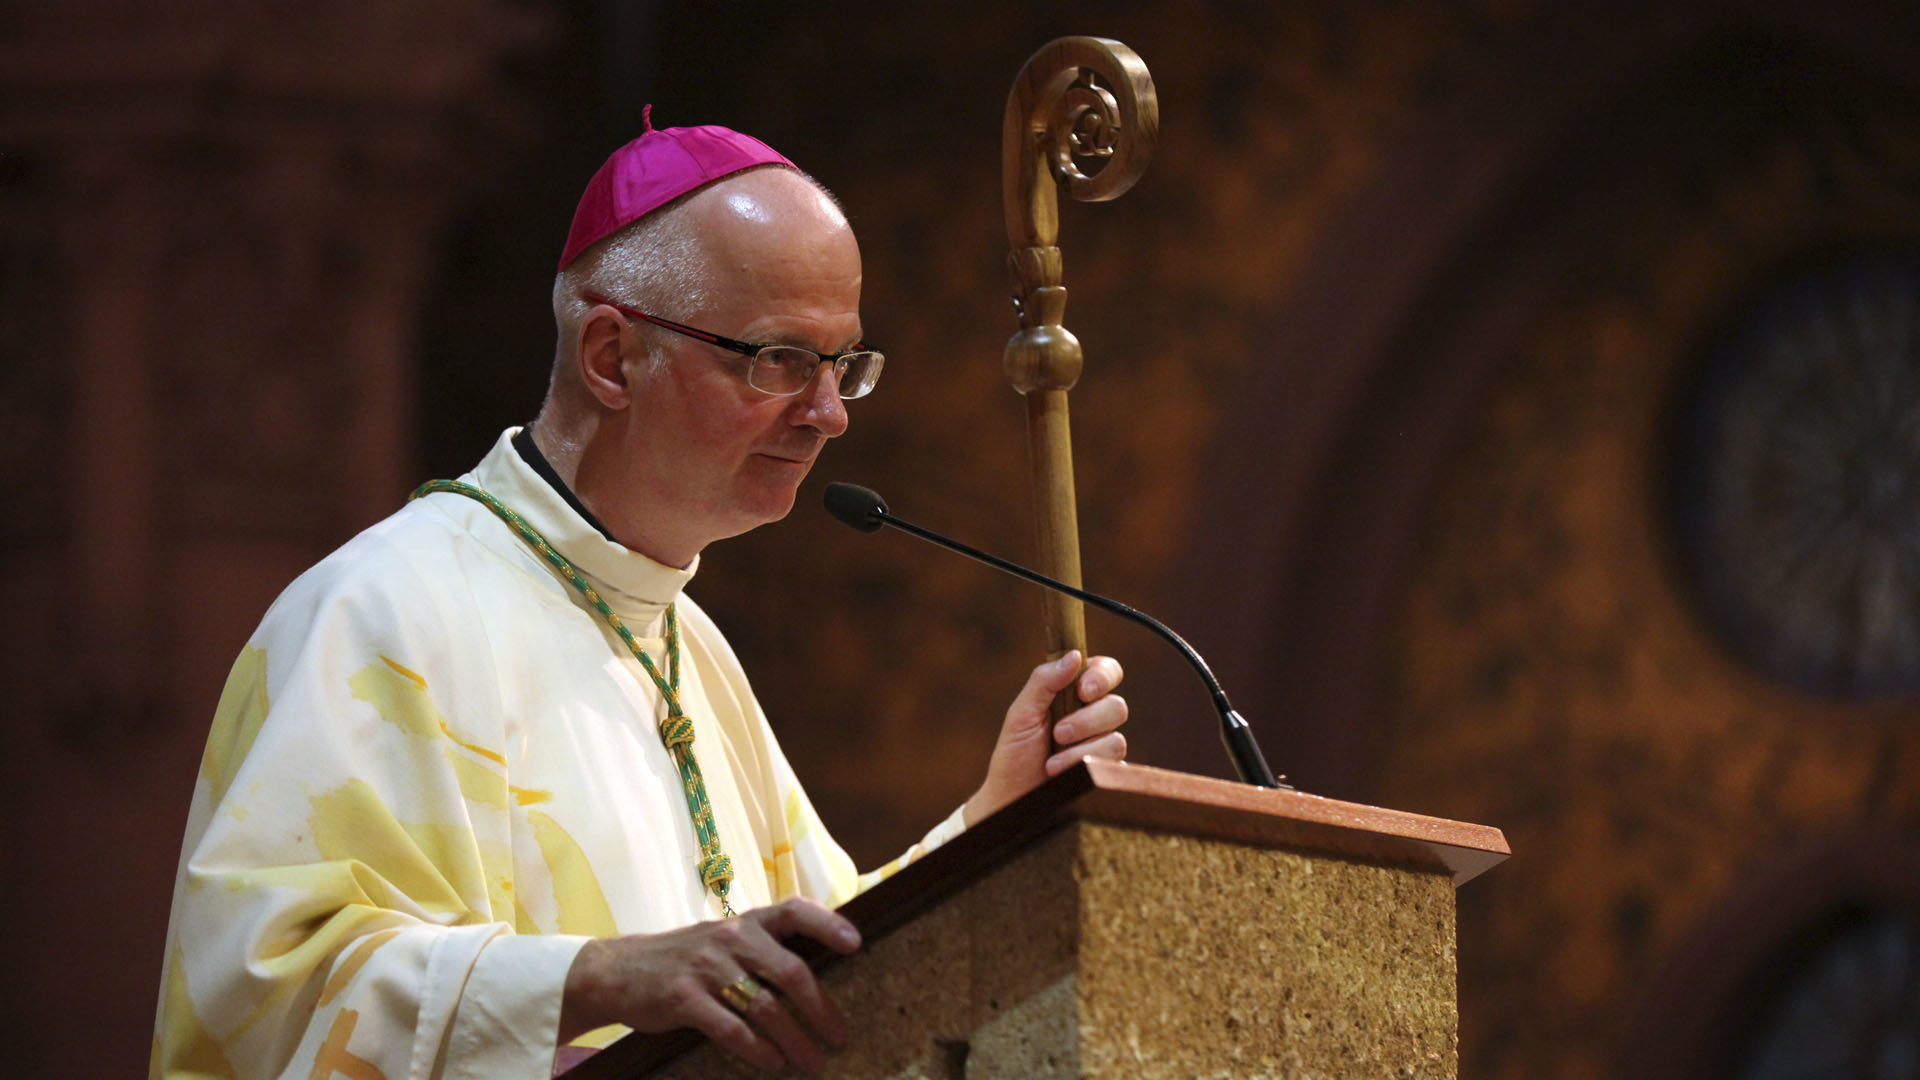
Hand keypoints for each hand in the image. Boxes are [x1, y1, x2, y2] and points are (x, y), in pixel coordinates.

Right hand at [559, 898, 860, 1072]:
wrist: (616, 971)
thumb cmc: (683, 959)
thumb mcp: (722, 940)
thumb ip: (761, 948)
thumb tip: (814, 976)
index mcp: (745, 922)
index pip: (795, 911)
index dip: (828, 924)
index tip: (857, 944)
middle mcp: (730, 938)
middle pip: (790, 972)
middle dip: (821, 1009)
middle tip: (839, 1037)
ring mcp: (706, 968)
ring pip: (766, 1007)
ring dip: (796, 1040)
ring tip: (813, 1062)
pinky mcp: (684, 999)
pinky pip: (732, 1029)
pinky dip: (758, 1050)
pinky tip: (774, 1063)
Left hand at [963, 650, 1127, 824]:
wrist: (1010, 800)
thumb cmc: (1014, 756)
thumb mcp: (1021, 714)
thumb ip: (1043, 682)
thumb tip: (1073, 656)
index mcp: (1073, 695)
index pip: (1105, 671)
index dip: (1102, 676)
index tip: (1083, 689)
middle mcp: (1092, 718)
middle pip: (1116, 704)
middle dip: (1087, 719)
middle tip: (1059, 732)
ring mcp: (1101, 746)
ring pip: (1117, 736)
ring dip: (1081, 747)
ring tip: (1052, 761)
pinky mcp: (1106, 772)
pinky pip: (1114, 762)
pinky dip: (1082, 764)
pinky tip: (1060, 773)